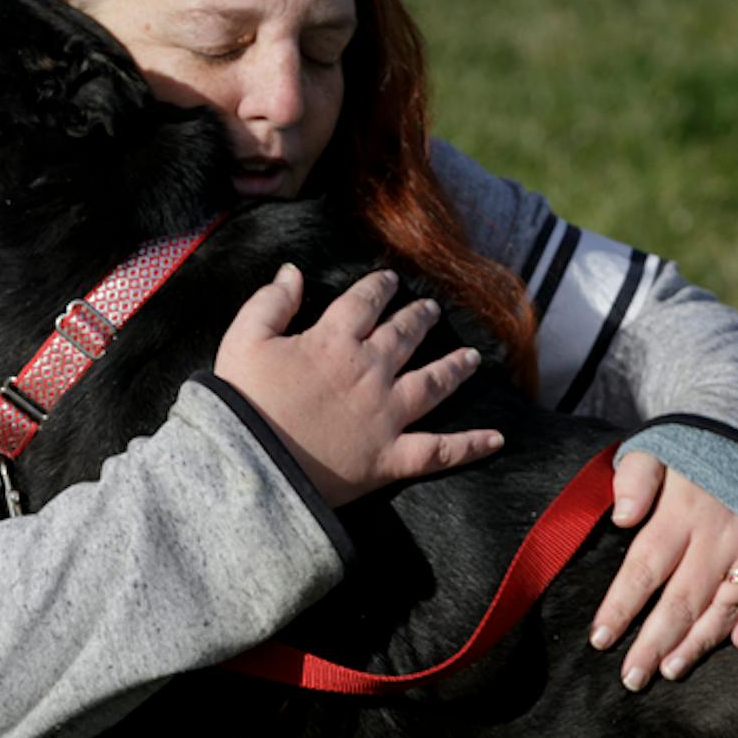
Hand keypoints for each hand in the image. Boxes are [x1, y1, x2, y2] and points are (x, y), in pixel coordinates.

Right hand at [215, 264, 502, 506]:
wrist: (248, 466)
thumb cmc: (240, 403)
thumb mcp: (243, 340)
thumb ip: (270, 302)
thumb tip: (293, 271)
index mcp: (333, 342)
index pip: (365, 302)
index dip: (379, 287)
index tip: (389, 280)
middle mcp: (369, 371)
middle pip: (404, 335)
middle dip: (420, 318)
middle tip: (432, 309)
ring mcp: (386, 415)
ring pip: (432, 383)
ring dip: (454, 367)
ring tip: (471, 357)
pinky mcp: (391, 457)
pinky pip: (440, 450)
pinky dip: (471, 445)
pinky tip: (497, 438)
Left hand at [588, 451, 737, 689]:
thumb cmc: (699, 442)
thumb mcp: (659, 445)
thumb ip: (635, 477)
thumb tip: (621, 517)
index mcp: (682, 511)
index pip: (644, 568)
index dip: (621, 607)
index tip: (600, 640)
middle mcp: (720, 533)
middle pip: (683, 598)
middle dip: (654, 642)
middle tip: (632, 679)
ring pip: (728, 602)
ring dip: (701, 640)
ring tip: (672, 670)